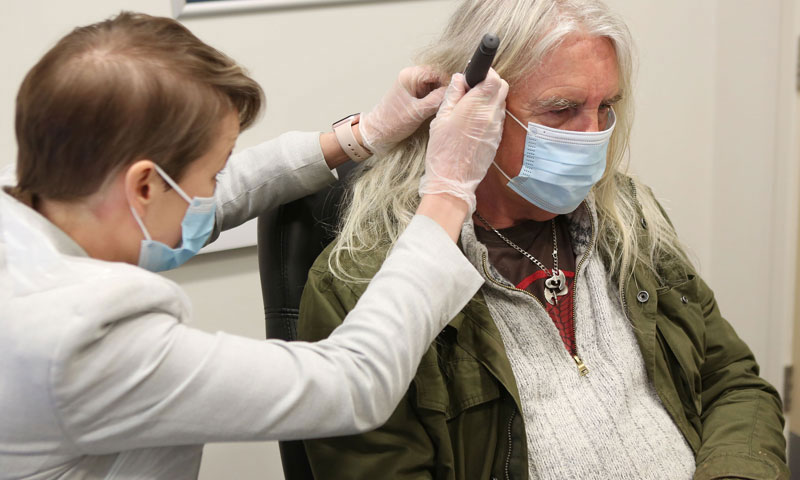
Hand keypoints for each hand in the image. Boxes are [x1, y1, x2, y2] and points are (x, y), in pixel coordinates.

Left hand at [358, 66, 446, 155]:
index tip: (454, 96)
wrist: (378, 133)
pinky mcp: (414, 95)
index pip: (437, 72)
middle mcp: (411, 77)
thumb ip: (436, 100)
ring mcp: (413, 86)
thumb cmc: (391, 122)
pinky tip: (435, 111)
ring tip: (441, 109)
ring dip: (440, 97)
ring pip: (435, 87)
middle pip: (437, 78)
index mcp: (409, 76)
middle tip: (449, 104)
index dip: (447, 83)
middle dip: (444, 90)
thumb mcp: (417, 112)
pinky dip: (435, 101)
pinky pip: (430, 94)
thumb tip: (453, 91)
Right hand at [418, 69, 508, 212]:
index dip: (486, 72)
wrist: (453, 181)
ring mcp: (497, 127)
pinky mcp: (497, 138)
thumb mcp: (441, 119)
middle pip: (501, 87)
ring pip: (501, 102)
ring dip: (490, 98)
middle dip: (490, 83)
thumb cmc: (443, 151)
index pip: (493, 78)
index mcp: (476, 107)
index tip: (475, 74)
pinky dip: (489, 113)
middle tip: (473, 88)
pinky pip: (498, 117)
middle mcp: (491, 115)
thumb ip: (453, 95)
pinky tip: (474, 121)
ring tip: (470, 106)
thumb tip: (459, 79)